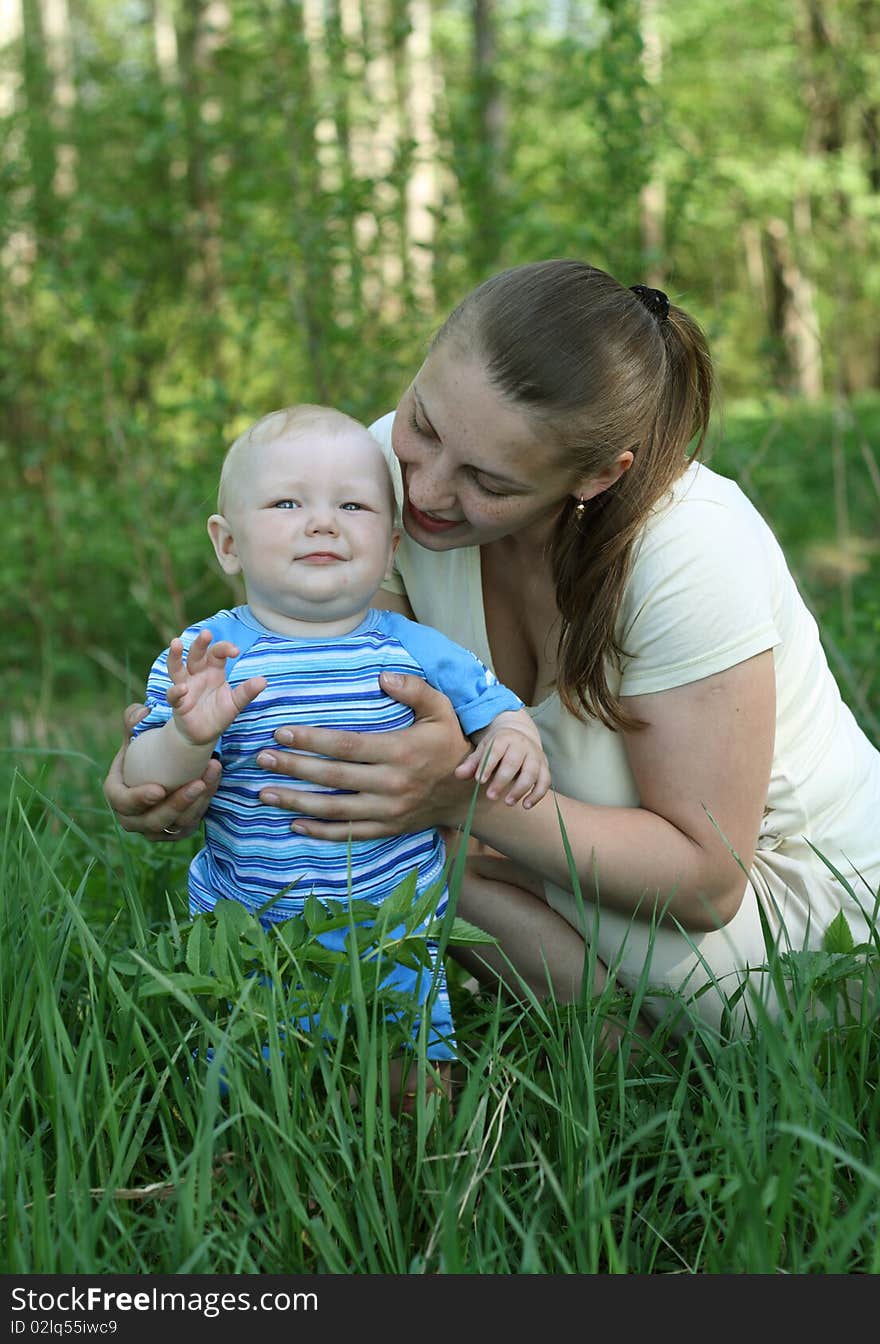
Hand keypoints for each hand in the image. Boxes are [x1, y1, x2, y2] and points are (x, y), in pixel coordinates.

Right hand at [102, 703, 221, 840]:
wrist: (166, 766)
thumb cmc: (145, 749)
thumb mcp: (137, 734)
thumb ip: (134, 721)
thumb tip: (140, 712)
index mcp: (118, 795)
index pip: (123, 802)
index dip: (138, 799)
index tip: (159, 790)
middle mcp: (134, 818)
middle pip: (154, 820)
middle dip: (177, 804)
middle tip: (197, 784)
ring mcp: (156, 828)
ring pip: (178, 824)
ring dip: (198, 802)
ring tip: (212, 774)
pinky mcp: (176, 831)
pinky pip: (192, 822)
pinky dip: (205, 802)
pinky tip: (214, 779)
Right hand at [166, 629, 266, 744]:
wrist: (204, 735)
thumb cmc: (219, 714)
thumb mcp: (236, 703)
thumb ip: (246, 692)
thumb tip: (263, 681)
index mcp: (213, 670)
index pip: (217, 653)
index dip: (225, 648)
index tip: (235, 651)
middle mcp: (197, 675)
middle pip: (196, 654)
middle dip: (200, 643)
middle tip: (206, 633)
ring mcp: (185, 687)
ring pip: (176, 668)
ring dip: (175, 656)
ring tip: (176, 643)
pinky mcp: (178, 704)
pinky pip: (173, 695)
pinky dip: (176, 691)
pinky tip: (182, 689)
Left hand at [255, 672, 472, 839]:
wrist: (467, 797)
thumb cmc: (449, 746)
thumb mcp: (442, 711)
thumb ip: (415, 690)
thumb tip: (383, 676)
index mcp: (401, 752)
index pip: (348, 745)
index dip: (312, 740)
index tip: (282, 732)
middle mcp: (391, 784)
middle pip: (334, 777)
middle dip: (294, 768)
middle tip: (262, 758)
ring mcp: (388, 811)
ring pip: (335, 810)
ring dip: (297, 802)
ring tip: (265, 793)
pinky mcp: (386, 828)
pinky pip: (349, 833)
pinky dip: (320, 832)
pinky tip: (294, 824)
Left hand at [455, 727, 551, 807]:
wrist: (521, 736)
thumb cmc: (497, 747)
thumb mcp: (483, 749)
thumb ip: (472, 763)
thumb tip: (458, 775)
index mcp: (504, 738)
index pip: (496, 750)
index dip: (487, 765)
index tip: (479, 781)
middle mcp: (522, 745)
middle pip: (514, 762)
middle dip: (502, 780)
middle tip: (490, 796)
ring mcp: (535, 756)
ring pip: (531, 772)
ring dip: (520, 789)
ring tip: (508, 803)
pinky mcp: (545, 767)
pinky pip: (545, 781)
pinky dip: (537, 794)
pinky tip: (526, 805)